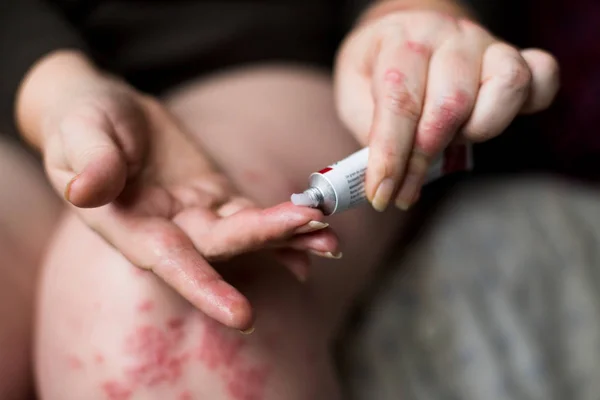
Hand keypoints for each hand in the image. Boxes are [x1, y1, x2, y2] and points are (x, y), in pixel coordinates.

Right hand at [17, 51, 339, 330]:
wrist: (106, 110)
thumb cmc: (82, 122)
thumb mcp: (77, 131)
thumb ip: (88, 160)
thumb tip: (85, 190)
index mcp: (128, 225)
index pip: (169, 261)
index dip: (204, 288)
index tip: (242, 315)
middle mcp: (167, 230)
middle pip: (223, 245)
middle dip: (268, 238)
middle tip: (317, 228)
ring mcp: (195, 214)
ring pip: (246, 232)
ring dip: (289, 237)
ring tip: (331, 237)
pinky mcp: (215, 196)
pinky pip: (252, 212)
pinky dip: (284, 226)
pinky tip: (318, 233)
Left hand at [335, 3, 559, 210]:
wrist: (407, 28)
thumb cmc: (378, 67)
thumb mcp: (354, 92)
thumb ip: (369, 128)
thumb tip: (387, 175)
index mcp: (402, 40)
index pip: (400, 100)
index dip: (391, 155)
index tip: (381, 194)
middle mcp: (449, 36)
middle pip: (452, 103)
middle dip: (425, 158)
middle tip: (404, 189)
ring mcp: (487, 43)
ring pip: (506, 86)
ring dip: (475, 131)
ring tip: (447, 142)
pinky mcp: (517, 57)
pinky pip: (542, 76)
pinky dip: (529, 104)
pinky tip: (489, 121)